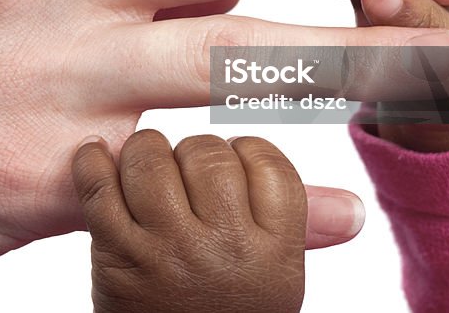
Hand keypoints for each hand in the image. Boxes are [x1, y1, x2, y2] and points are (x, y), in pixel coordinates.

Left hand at [73, 130, 306, 312]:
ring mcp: (167, 252)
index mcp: (274, 254)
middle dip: (193, 153)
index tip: (231, 164)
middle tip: (184, 170)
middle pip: (208, 156)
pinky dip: (91, 164)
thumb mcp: (273, 281)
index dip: (244, 152)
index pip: (267, 163)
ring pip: (153, 160)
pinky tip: (95, 156)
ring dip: (144, 152)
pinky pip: (98, 188)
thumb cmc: (224, 311)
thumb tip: (357, 207)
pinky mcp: (115, 258)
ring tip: (144, 164)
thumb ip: (304, 230)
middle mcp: (224, 250)